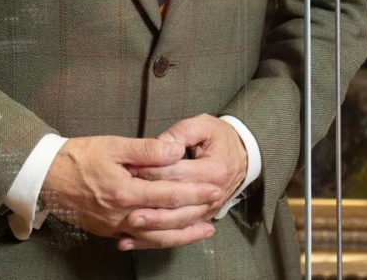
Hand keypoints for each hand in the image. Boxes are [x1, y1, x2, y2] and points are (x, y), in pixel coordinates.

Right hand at [40, 136, 217, 245]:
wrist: (45, 176)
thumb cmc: (79, 157)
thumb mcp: (113, 145)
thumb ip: (146, 150)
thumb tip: (175, 150)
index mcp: (124, 192)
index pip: (168, 195)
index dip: (194, 192)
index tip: (214, 188)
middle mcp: (120, 215)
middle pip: (165, 220)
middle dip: (194, 214)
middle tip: (216, 206)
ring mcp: (113, 226)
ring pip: (153, 237)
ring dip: (181, 234)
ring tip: (203, 230)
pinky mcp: (107, 230)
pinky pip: (138, 240)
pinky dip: (158, 240)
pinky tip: (171, 237)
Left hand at [119, 115, 250, 250]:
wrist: (242, 157)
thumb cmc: (219, 138)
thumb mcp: (204, 126)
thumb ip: (180, 133)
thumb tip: (159, 144)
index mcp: (214, 170)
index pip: (178, 173)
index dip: (153, 171)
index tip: (130, 169)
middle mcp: (214, 195)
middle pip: (177, 203)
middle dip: (149, 204)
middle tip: (124, 202)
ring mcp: (209, 210)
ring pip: (178, 222)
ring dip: (153, 226)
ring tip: (129, 224)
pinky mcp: (202, 219)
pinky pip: (178, 233)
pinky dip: (155, 239)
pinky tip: (133, 241)